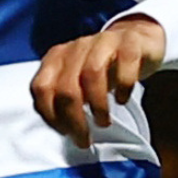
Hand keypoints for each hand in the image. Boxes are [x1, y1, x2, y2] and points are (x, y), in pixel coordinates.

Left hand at [30, 16, 165, 148]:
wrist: (136, 39)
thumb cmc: (103, 68)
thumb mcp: (78, 83)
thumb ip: (64, 100)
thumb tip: (64, 130)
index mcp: (57, 58)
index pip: (41, 88)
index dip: (50, 115)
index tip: (65, 133)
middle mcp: (77, 47)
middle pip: (66, 86)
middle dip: (74, 119)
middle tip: (85, 139)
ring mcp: (103, 42)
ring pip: (92, 73)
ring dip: (97, 105)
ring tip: (103, 122)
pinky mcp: (129, 42)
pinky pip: (125, 63)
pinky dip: (123, 85)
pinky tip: (122, 99)